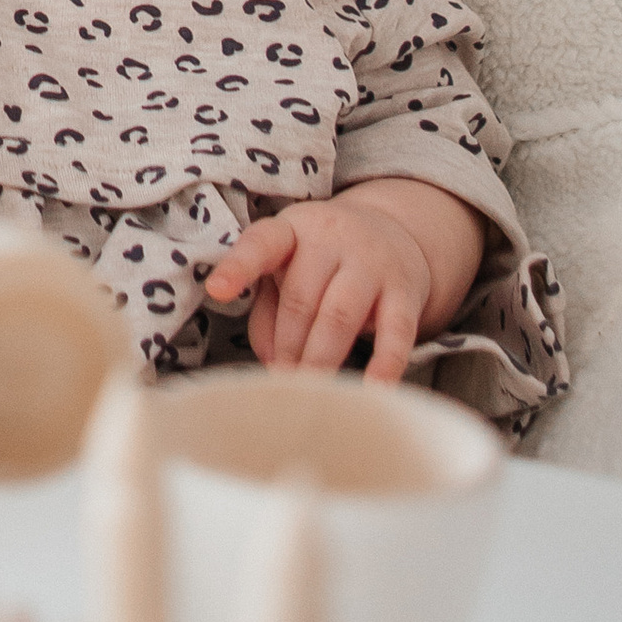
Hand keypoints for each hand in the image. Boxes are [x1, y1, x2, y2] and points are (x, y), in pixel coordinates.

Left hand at [205, 176, 484, 382]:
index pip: (261, 244)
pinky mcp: (405, 292)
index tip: (216, 290)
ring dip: (320, 359)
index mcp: (291, 229)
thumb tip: (269, 361)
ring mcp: (372, 263)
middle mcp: (332, 238)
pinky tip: (373, 391)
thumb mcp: (286, 270)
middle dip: (287, 347)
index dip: (238, 267)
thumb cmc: (321, 262)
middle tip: (280, 384)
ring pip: (340, 317)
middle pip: (301, 298)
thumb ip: (267, 311)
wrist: (394, 233)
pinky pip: (396, 332)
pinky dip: (385, 364)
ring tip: (310, 392)